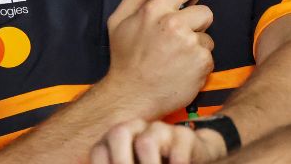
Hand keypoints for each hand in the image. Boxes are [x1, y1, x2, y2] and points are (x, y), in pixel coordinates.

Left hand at [89, 119, 226, 163]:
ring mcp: (160, 130)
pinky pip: (177, 152)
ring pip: (146, 141)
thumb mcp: (132, 163)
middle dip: (121, 162)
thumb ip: (118, 163)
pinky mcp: (184, 137)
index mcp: (116, 140)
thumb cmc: (155, 163)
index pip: (99, 151)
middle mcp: (136, 130)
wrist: (191, 157)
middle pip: (119, 134)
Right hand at [104, 0, 214, 117]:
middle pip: (205, 11)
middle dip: (196, 23)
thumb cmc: (125, 59)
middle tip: (178, 37)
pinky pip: (209, 55)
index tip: (188, 1)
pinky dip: (199, 63)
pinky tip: (182, 69)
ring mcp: (190, 44)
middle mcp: (175, 24)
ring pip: (207, 36)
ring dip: (197, 45)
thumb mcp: (119, 21)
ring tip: (177, 57)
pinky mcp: (202, 63)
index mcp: (155, 10)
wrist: (131, 96)